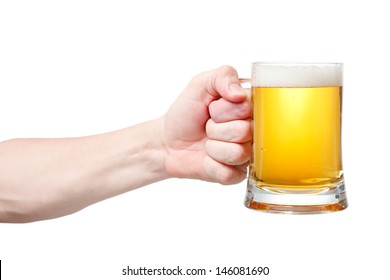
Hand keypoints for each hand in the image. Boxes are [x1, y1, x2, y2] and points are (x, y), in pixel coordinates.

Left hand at [161, 66, 251, 183]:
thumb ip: (223, 76)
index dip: (224, 110)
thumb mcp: (200, 85)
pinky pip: (228, 173)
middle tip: (208, 127)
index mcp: (248, 108)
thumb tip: (239, 93)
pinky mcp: (235, 175)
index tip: (212, 109)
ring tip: (207, 143)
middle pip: (245, 131)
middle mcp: (252, 132)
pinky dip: (210, 165)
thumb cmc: (186, 113)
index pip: (248, 108)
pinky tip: (206, 159)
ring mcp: (246, 156)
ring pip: (238, 153)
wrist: (167, 141)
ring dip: (213, 148)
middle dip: (216, 128)